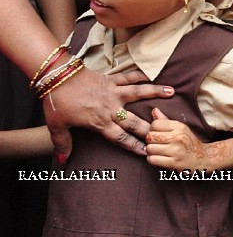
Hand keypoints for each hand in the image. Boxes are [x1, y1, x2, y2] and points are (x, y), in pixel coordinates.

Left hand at [44, 67, 173, 162]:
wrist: (56, 77)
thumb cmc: (56, 102)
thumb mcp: (57, 126)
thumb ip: (63, 143)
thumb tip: (64, 161)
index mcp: (100, 122)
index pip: (121, 138)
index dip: (134, 146)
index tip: (147, 152)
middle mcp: (111, 109)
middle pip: (135, 121)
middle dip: (151, 128)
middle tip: (166, 131)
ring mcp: (113, 92)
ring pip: (139, 93)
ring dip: (156, 92)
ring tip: (172, 92)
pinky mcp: (110, 79)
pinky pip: (128, 77)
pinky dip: (140, 75)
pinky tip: (151, 75)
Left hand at [145, 107, 211, 170]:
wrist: (203, 159)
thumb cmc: (188, 143)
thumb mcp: (180, 129)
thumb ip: (166, 120)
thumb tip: (154, 110)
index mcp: (179, 127)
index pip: (155, 124)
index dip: (153, 130)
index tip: (158, 134)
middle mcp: (178, 137)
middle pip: (150, 136)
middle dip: (150, 141)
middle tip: (157, 143)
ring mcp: (175, 150)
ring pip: (150, 148)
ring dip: (151, 151)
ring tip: (158, 151)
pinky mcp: (173, 163)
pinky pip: (152, 159)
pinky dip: (152, 159)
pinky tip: (159, 158)